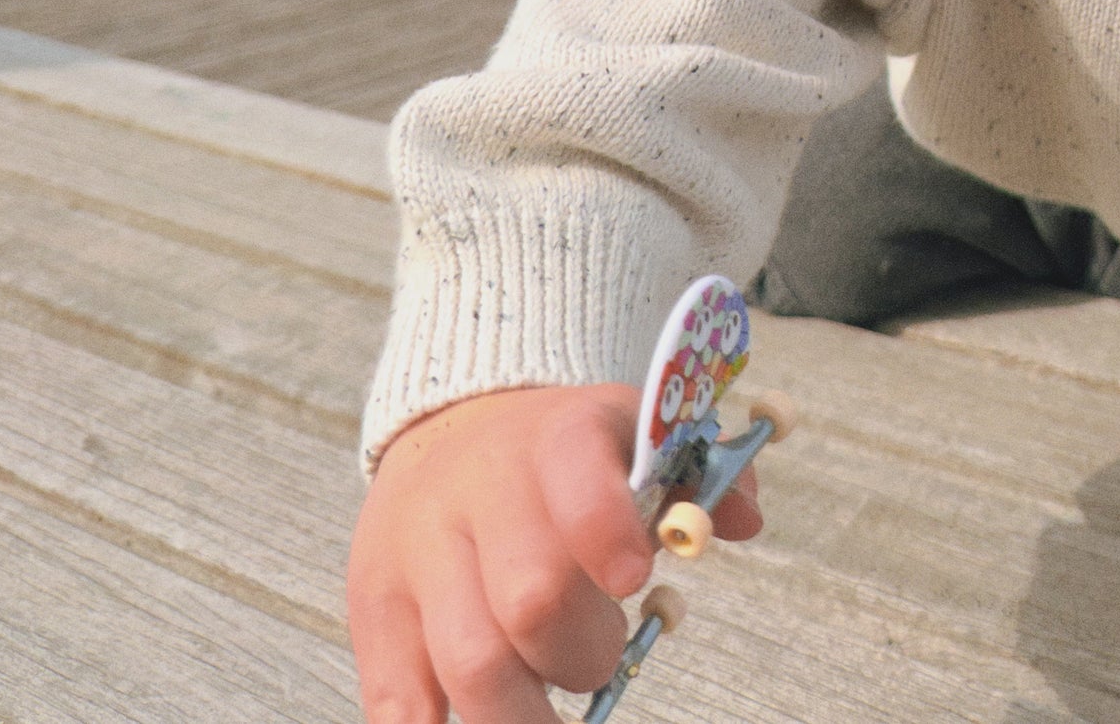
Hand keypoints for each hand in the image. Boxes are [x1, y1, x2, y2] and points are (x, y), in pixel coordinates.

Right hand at [347, 383, 762, 723]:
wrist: (455, 426)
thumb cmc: (569, 451)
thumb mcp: (637, 430)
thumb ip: (701, 473)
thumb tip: (743, 519)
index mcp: (559, 436)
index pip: (577, 479)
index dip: (605, 529)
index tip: (632, 576)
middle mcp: (480, 491)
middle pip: (530, 599)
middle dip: (583, 652)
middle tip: (600, 653)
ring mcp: (420, 554)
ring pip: (469, 666)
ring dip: (526, 715)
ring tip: (550, 707)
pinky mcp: (376, 611)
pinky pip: (399, 702)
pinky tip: (493, 718)